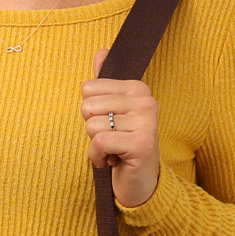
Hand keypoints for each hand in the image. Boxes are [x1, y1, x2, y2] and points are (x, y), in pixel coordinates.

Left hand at [82, 49, 159, 207]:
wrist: (140, 183)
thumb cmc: (122, 145)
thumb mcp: (113, 111)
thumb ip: (105, 82)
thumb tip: (101, 52)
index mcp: (138, 89)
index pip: (88, 88)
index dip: (90, 111)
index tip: (108, 124)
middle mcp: (147, 102)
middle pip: (88, 106)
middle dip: (91, 128)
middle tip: (111, 139)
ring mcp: (147, 123)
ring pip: (92, 126)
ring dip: (95, 146)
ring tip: (112, 150)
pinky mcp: (142, 144)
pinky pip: (99, 142)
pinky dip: (97, 157)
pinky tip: (111, 161)